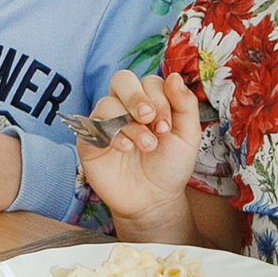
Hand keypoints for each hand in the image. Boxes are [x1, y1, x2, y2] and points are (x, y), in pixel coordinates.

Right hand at [76, 71, 200, 228]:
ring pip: (108, 103)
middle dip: (137, 97)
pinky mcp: (90, 139)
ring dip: (130, 123)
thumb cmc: (170, 166)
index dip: (160, 99)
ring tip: (146, 146)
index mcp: (149, 101)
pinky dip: (112, 134)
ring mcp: (105, 121)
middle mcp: (125, 107)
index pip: (148, 82)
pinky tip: (126, 149)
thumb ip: (185, 105)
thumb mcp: (187, 136)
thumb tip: (175, 77)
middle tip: (150, 119)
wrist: (154, 199)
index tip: (168, 126)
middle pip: (122, 79)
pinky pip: (93, 125)